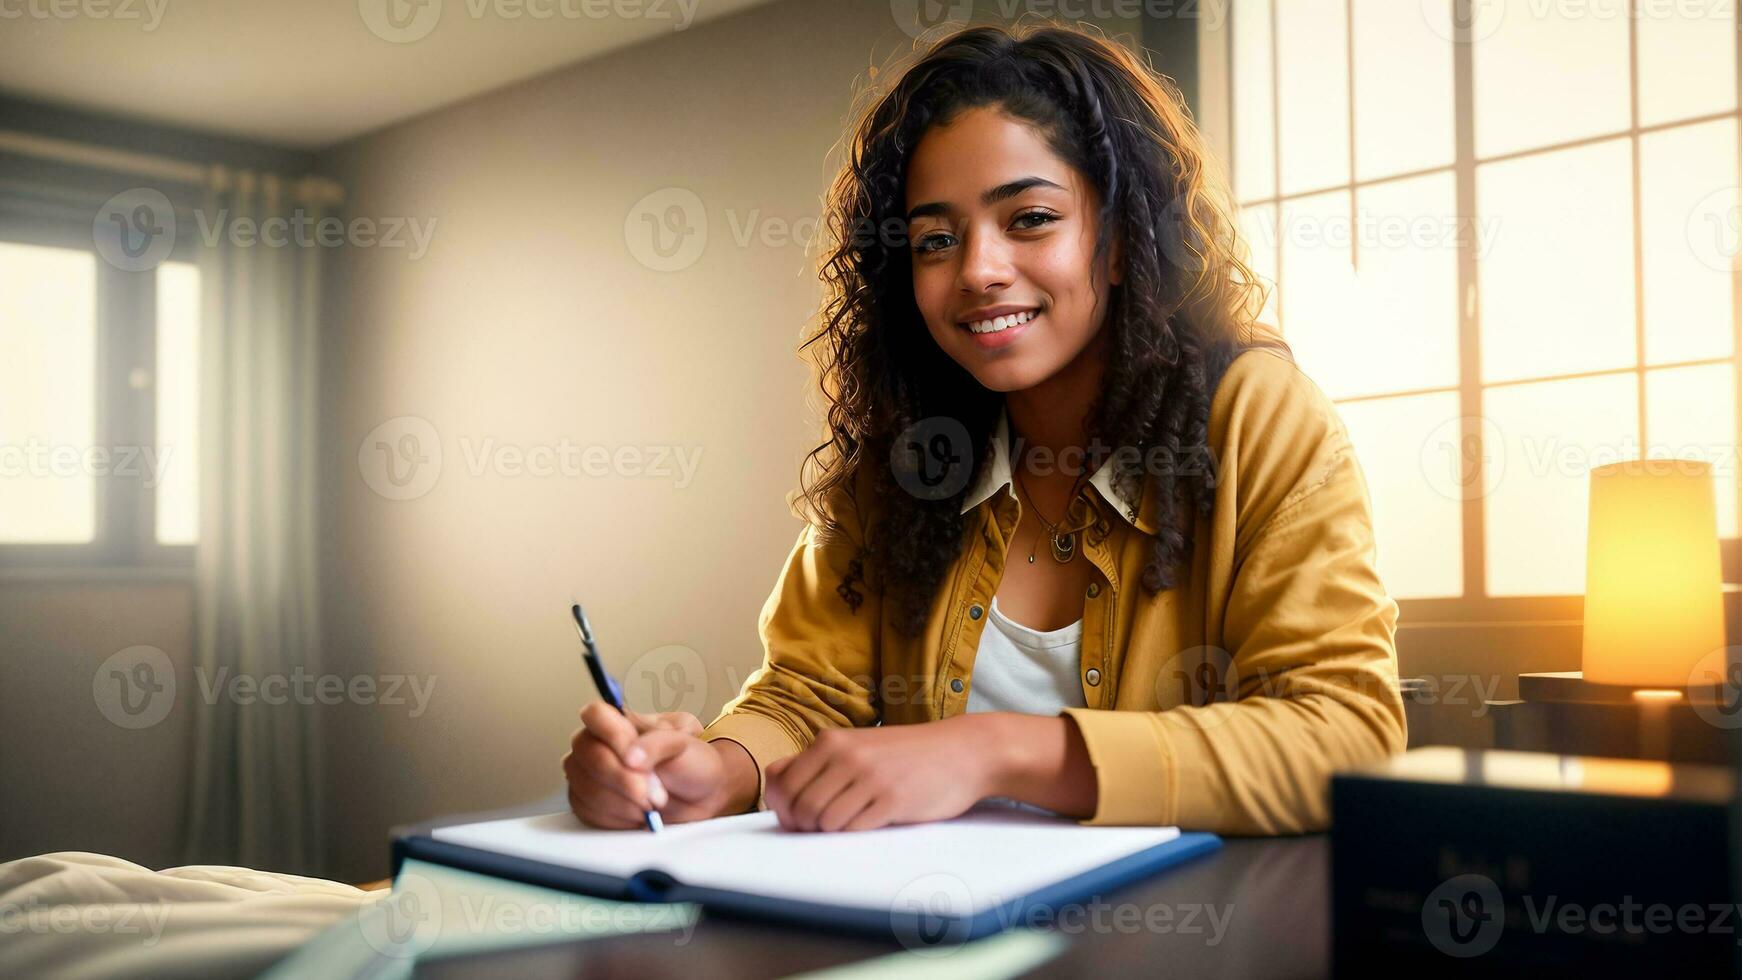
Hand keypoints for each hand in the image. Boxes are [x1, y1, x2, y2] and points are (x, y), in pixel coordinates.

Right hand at [562, 703, 728, 828]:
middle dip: (623, 779)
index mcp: (618, 720)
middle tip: (655, 793)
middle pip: (588, 755)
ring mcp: (587, 773)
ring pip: (587, 787)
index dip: (612, 736)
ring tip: (654, 803)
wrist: (699, 795)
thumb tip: (631, 756)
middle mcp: (596, 743)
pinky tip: (640, 813)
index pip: (595, 714)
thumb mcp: (684, 743)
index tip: (636, 758)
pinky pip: (588, 811)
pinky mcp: (587, 802)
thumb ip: (656, 743)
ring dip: (625, 802)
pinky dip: (619, 817)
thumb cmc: (690, 762)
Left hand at [763, 717, 1001, 831]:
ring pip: (824, 822)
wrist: (962, 752)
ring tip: (852, 822)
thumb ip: (816, 762)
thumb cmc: (904, 755)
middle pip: (799, 807)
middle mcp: (846, 756)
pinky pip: (855, 830)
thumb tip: (774, 786)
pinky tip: (873, 821)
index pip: (780, 783)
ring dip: (832, 832)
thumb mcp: (857, 746)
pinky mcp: (893, 800)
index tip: (799, 818)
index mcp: (831, 741)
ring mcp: (870, 778)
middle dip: (805, 826)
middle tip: (824, 828)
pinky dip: (857, 833)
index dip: (782, 809)